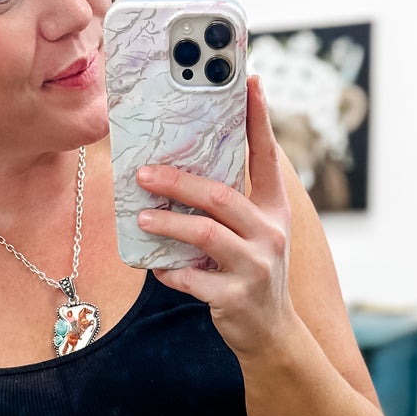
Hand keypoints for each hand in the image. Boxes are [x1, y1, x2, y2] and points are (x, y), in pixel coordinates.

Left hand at [134, 73, 294, 359]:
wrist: (272, 334)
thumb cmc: (253, 275)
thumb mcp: (256, 235)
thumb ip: (232, 205)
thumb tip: (181, 170)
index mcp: (274, 211)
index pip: (267, 157)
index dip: (259, 119)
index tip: (251, 81)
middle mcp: (270, 234)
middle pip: (221, 196)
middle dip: (179, 181)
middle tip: (144, 172)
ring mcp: (255, 267)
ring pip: (205, 235)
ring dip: (168, 223)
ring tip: (143, 217)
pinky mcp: (236, 298)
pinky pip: (192, 279)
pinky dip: (170, 272)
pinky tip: (155, 267)